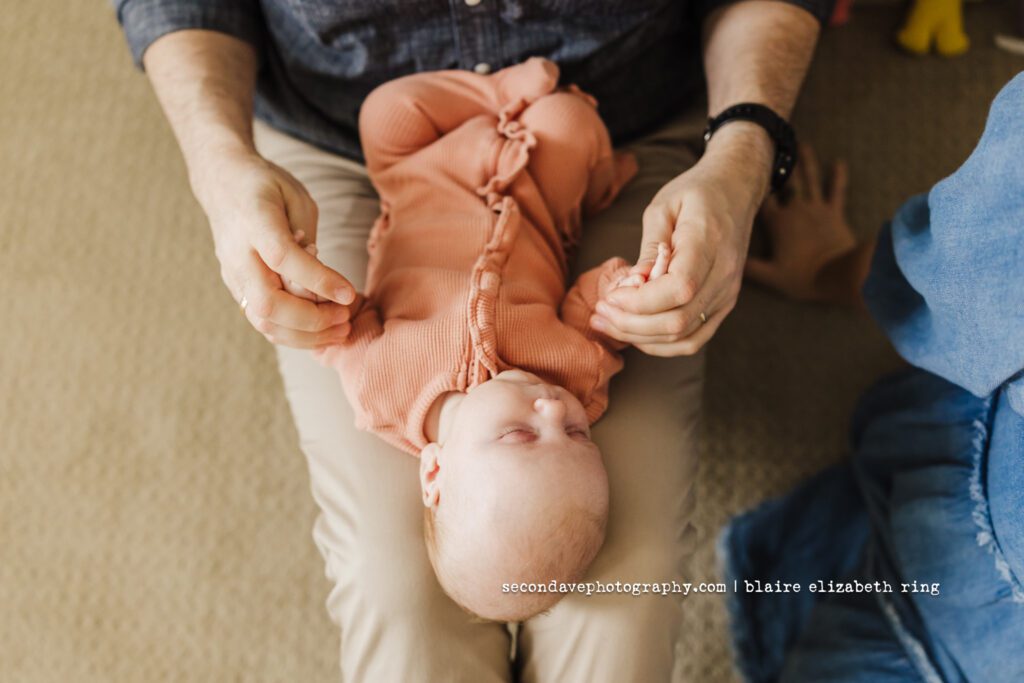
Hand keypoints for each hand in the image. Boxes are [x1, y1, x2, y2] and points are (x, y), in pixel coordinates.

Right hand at [192, 148, 356, 348]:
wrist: (222, 183)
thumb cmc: (267, 187)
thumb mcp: (296, 198)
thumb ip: (306, 236)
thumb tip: (322, 278)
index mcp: (254, 221)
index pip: (282, 258)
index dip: (317, 280)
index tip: (348, 293)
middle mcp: (238, 254)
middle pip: (267, 302)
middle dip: (312, 319)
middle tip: (346, 317)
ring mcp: (233, 275)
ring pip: (263, 321)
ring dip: (306, 334)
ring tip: (341, 330)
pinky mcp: (236, 288)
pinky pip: (262, 321)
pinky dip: (294, 334)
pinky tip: (322, 332)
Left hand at [590, 126, 767, 356]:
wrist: (736, 189)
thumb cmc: (695, 193)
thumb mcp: (663, 207)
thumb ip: (648, 248)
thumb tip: (631, 285)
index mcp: (709, 244)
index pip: (678, 288)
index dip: (640, 302)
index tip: (609, 297)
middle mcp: (724, 275)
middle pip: (678, 321)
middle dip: (630, 324)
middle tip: (599, 314)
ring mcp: (727, 294)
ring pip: (685, 338)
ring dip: (641, 338)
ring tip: (608, 324)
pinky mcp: (724, 304)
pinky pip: (694, 339)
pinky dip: (662, 344)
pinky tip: (635, 333)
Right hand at [745, 145, 857, 301]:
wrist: (838, 275)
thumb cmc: (803, 277)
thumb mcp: (770, 275)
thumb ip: (747, 267)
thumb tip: (724, 262)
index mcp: (778, 223)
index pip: (761, 198)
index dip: (752, 182)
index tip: (744, 167)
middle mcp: (795, 210)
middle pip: (785, 182)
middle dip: (778, 164)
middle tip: (770, 143)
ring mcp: (816, 209)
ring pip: (809, 180)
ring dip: (806, 161)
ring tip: (802, 143)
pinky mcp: (834, 214)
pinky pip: (837, 191)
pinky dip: (838, 176)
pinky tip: (839, 162)